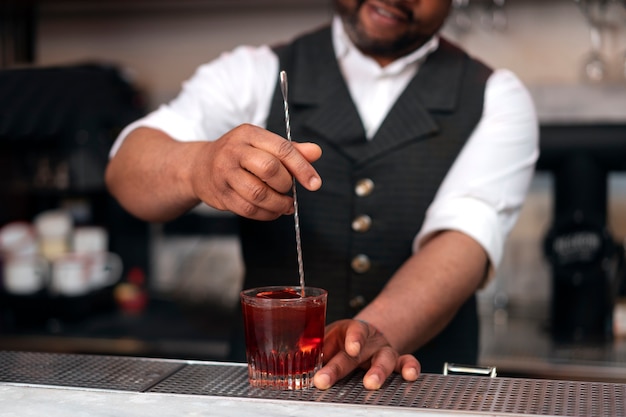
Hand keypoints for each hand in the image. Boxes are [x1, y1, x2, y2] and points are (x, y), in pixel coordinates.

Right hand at [190, 124, 321, 219]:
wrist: (199, 166)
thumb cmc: (239, 155)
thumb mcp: (263, 145)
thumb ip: (291, 150)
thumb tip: (316, 152)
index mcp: (249, 134)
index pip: (281, 148)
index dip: (302, 167)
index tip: (315, 183)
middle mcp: (234, 150)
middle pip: (269, 169)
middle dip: (286, 185)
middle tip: (290, 191)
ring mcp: (224, 173)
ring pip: (258, 193)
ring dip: (278, 204)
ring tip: (286, 205)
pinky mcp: (220, 194)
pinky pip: (248, 210)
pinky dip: (266, 214)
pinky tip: (273, 211)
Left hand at [313, 319, 419, 389]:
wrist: (365, 337)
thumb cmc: (342, 341)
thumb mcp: (326, 340)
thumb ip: (314, 352)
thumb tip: (294, 366)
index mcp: (350, 330)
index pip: (352, 331)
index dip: (353, 339)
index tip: (349, 348)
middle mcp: (369, 339)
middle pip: (358, 352)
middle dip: (342, 367)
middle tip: (330, 378)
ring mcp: (384, 350)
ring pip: (385, 357)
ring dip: (378, 371)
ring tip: (371, 383)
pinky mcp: (397, 361)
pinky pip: (407, 362)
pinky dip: (410, 368)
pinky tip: (410, 376)